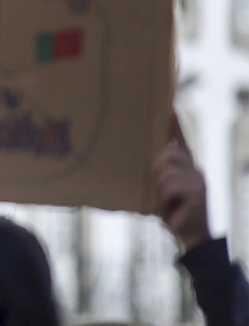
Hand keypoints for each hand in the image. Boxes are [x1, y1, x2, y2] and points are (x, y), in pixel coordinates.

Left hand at [153, 112, 210, 250]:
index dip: (174, 127)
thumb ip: (160, 175)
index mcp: (187, 167)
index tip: (168, 109)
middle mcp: (195, 170)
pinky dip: (164, 200)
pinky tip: (172, 209)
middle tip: (159, 189)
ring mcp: (198, 181)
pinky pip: (169, 188)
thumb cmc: (174, 212)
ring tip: (167, 202)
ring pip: (165, 173)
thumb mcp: (163, 190)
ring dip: (160, 190)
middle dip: (157, 170)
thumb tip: (149, 162)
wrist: (192, 236)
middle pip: (167, 155)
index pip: (181, 142)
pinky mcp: (197, 193)